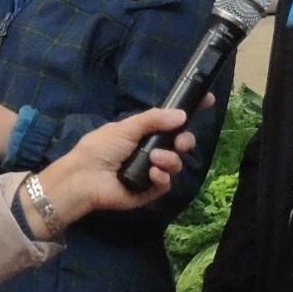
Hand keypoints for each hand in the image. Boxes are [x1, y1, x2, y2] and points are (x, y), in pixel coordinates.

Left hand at [38, 106, 195, 219]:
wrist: (84, 178)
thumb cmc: (100, 148)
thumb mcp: (126, 127)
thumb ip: (154, 119)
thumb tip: (182, 115)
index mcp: (145, 133)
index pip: (172, 122)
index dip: (190, 112)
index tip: (208, 100)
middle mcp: (151, 151)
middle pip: (181, 144)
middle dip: (186, 141)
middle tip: (181, 143)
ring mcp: (151, 171)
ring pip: (176, 164)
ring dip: (169, 160)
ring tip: (154, 160)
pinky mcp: (149, 191)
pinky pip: (166, 184)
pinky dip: (162, 177)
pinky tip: (152, 174)